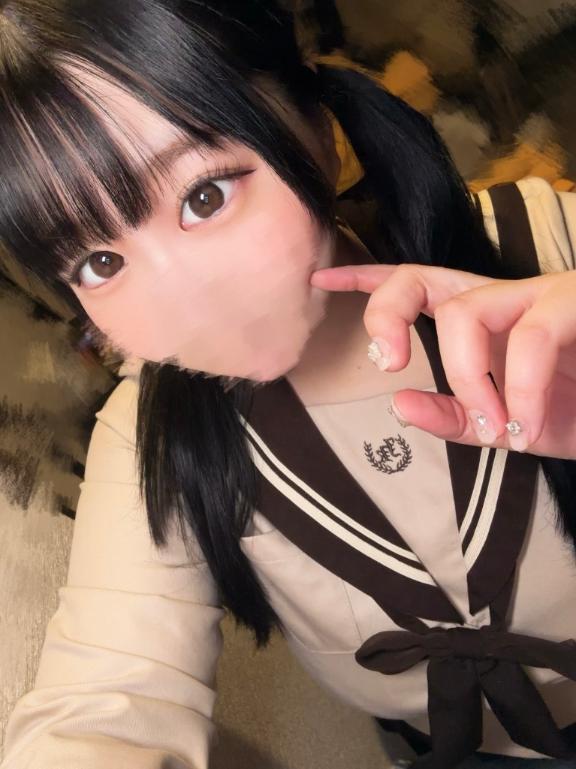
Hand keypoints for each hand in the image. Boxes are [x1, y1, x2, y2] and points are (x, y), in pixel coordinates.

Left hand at [310, 263, 575, 458]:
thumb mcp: (505, 427)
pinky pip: (532, 334)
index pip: (417, 289)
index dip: (367, 280)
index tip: (321, 281)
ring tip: (495, 426)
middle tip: (387, 362)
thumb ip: (454, 418)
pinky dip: (519, 387)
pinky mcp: (574, 304)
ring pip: (467, 311)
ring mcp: (540, 299)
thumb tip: (398, 402)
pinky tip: (526, 424)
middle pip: (422, 277)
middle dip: (387, 311)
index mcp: (483, 324)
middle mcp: (503, 302)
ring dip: (468, 378)